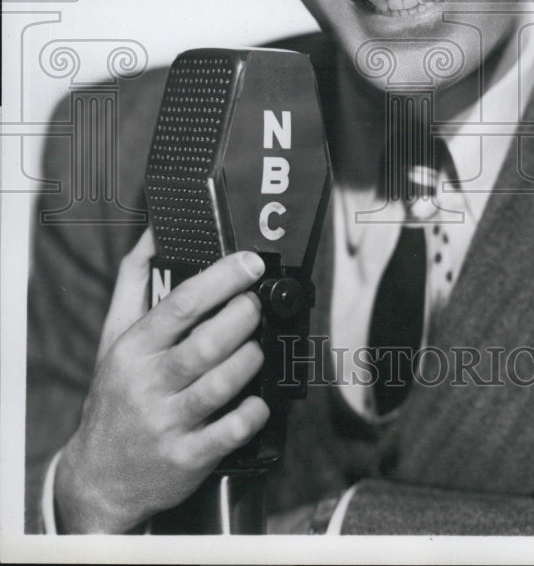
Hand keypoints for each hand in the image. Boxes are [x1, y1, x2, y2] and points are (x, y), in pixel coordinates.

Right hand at [55, 231, 268, 532]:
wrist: (98, 479)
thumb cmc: (115, 396)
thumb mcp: (115, 336)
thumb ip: (134, 280)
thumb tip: (154, 231)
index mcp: (134, 349)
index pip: (181, 305)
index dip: (222, 279)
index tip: (250, 263)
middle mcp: (148, 384)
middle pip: (207, 343)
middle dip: (244, 317)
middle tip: (257, 306)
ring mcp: (167, 423)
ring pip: (221, 384)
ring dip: (251, 359)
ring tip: (258, 347)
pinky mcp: (187, 459)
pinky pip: (230, 432)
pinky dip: (253, 411)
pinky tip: (259, 399)